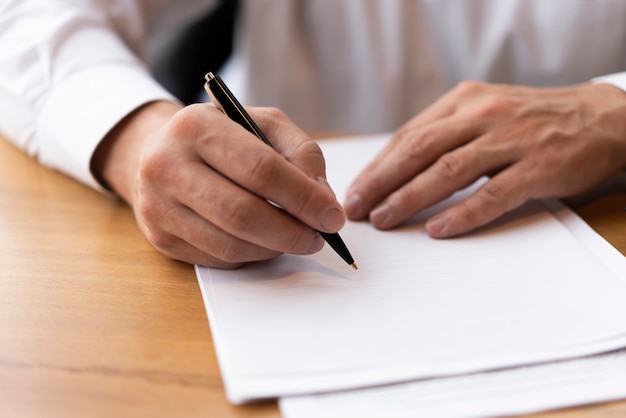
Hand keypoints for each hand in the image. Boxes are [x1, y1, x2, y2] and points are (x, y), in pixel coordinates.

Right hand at [93, 101, 344, 267]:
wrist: (158, 153)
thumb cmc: (221, 137)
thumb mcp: (262, 123)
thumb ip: (300, 151)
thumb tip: (322, 196)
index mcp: (196, 127)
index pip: (260, 170)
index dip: (303, 198)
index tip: (333, 215)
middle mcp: (166, 166)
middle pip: (243, 213)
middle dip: (292, 232)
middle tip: (320, 237)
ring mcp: (158, 207)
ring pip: (231, 244)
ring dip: (275, 249)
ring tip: (298, 239)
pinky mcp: (161, 239)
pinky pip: (219, 259)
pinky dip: (252, 255)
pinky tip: (266, 242)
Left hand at [345, 81, 625, 236]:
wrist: (600, 117)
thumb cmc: (531, 121)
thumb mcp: (483, 112)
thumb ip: (444, 133)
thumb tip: (394, 169)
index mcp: (464, 102)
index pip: (408, 136)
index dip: (378, 166)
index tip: (356, 191)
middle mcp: (484, 115)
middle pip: (420, 150)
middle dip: (382, 182)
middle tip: (357, 209)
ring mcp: (512, 139)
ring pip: (449, 170)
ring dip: (411, 197)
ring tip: (385, 220)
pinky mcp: (539, 166)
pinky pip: (494, 193)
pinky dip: (463, 213)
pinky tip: (438, 230)